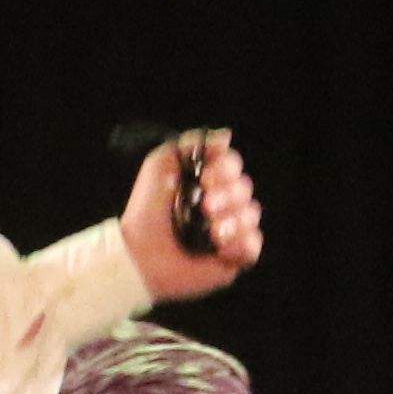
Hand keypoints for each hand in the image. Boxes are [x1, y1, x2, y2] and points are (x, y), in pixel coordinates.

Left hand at [122, 129, 264, 302]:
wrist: (140, 252)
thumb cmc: (146, 210)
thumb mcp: (160, 165)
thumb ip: (191, 143)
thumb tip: (226, 136)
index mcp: (208, 181)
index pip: (233, 165)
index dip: (226, 169)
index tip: (206, 178)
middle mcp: (222, 203)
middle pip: (245, 188)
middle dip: (228, 196)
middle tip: (205, 206)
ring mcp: (229, 230)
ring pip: (251, 215)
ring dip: (232, 221)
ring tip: (211, 232)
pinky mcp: (231, 257)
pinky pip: (252, 246)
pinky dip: (240, 244)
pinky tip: (219, 247)